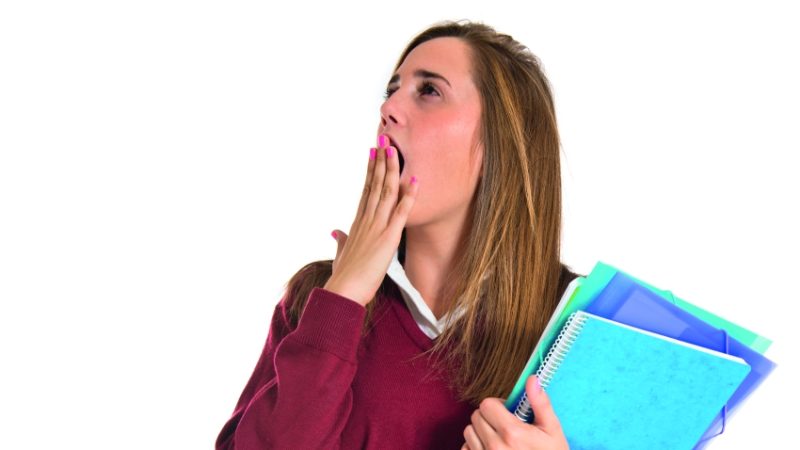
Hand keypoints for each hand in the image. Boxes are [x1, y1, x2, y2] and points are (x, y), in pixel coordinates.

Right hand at [323, 135, 417, 305]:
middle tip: (384, 138)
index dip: (371, 170)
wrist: (343, 290)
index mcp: (357, 223)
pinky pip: (401, 212)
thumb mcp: (340, 254)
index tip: (373, 152)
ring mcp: (377, 227)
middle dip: (380, 160)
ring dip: (391, 169)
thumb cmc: (343, 276)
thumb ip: (339, 241)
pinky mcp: (388, 237)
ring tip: (394, 148)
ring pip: (385, 191)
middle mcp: (366, 220)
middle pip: (375, 184)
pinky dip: (409, 195)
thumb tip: (334, 232)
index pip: (366, 190)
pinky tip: (414, 180)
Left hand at [462, 376, 567, 449]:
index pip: (486, 405)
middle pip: (476, 416)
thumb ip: (540, 403)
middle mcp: (495, 446)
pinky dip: (474, 447)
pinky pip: (465, 449)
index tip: (508, 412)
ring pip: (469, 432)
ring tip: (498, 440)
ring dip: (480, 432)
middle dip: (489, 417)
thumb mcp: (552, 430)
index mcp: (512, 433)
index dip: (497, 405)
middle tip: (505, 427)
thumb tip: (532, 378)